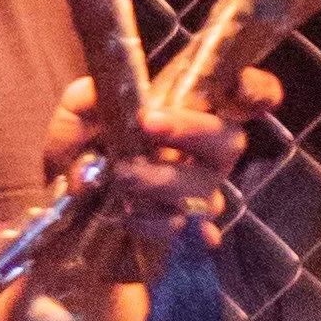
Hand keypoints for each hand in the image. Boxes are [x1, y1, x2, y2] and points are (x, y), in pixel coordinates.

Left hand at [38, 67, 280, 246]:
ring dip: (160, 178)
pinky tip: (126, 214)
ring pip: (203, 189)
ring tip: (119, 175)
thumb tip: (103, 95)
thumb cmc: (82, 148)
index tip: (237, 87)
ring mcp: (197, 195)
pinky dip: (149, 219)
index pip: (246, 96)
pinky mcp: (179, 233)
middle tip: (149, 123)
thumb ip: (87, 98)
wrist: (65, 206)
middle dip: (193, 129)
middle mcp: (205, 153)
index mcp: (191, 112)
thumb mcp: (75, 114)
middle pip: (229, 140)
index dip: (255, 90)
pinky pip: (179, 226)